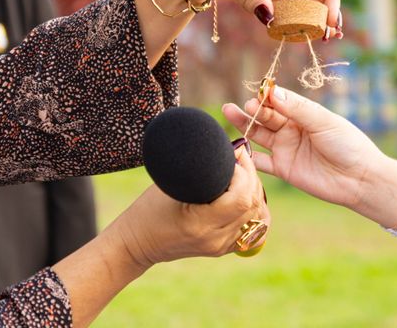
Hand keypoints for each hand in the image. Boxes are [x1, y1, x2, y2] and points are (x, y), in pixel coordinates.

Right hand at [109, 146, 269, 268]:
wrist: (137, 243)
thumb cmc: (149, 208)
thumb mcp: (170, 184)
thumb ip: (201, 169)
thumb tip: (229, 149)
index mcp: (199, 223)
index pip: (240, 198)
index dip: (243, 173)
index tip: (235, 155)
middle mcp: (215, 239)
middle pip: (252, 205)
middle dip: (252, 177)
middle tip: (241, 159)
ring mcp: (221, 247)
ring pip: (259, 218)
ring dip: (256, 192)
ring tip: (244, 175)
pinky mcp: (224, 249)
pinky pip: (257, 233)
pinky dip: (258, 213)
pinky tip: (250, 198)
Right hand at [223, 86, 388, 210]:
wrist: (358, 179)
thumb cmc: (347, 144)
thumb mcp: (323, 121)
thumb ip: (297, 109)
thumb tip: (272, 91)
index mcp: (304, 114)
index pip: (280, 101)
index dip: (268, 96)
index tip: (259, 93)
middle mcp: (292, 129)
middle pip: (266, 116)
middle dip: (253, 109)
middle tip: (243, 106)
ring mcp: (286, 149)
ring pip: (259, 134)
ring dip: (244, 125)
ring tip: (229, 112)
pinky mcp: (283, 169)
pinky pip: (260, 161)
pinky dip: (247, 155)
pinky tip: (234, 146)